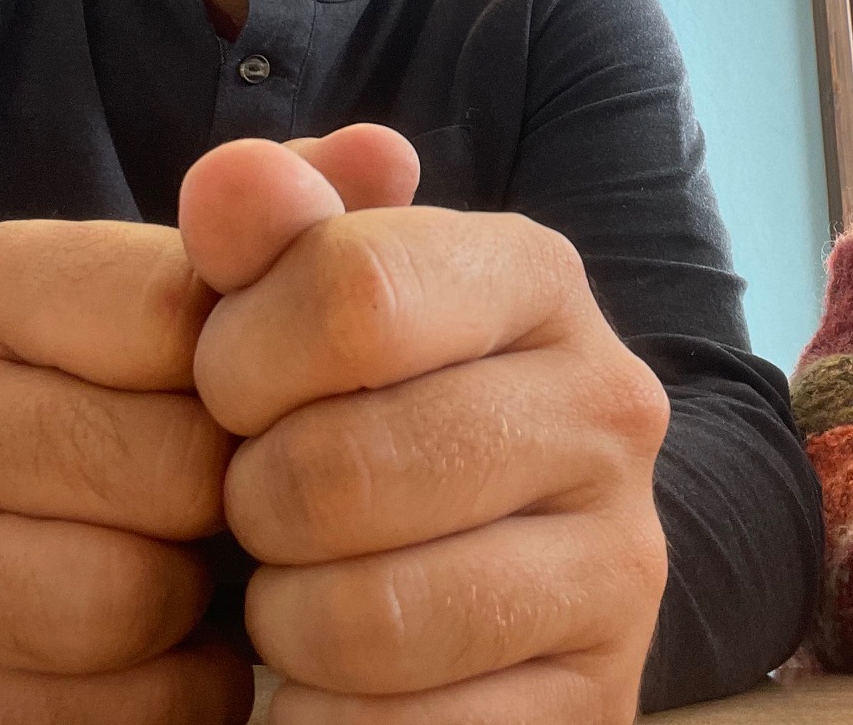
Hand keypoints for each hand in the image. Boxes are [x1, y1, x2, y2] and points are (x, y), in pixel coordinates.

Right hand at [0, 217, 251, 723]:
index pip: (186, 313)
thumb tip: (388, 154)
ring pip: (127, 595)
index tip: (266, 392)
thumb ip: (299, 222)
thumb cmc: (145, 398)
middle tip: (236, 497)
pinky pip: (114, 715)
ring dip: (205, 606)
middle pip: (171, 461)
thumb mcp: (210, 299)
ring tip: (204, 575)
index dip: (266, 370)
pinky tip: (174, 656)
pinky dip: (178, 699)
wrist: (0, 549)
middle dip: (238, 493)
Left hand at [181, 125, 671, 723]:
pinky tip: (338, 683)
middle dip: (255, 501)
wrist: (466, 573)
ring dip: (286, 619)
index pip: (355, 289)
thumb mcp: (306, 304)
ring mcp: (621, 562)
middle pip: (342, 465)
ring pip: (367, 615)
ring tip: (300, 590)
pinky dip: (324, 720)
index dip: (242, 353)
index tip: (234, 388)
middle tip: (263, 505)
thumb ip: (269, 231)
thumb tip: (231, 181)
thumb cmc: (355, 413)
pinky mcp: (598, 699)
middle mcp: (609, 407)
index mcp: (538, 276)